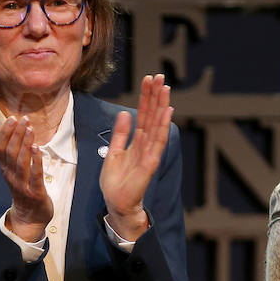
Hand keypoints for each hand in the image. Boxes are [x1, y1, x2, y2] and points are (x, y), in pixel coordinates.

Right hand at [0, 115, 52, 240]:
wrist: (29, 217)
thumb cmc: (21, 187)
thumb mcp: (8, 166)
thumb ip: (0, 145)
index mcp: (4, 168)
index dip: (4, 133)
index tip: (11, 119)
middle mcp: (11, 175)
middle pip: (10, 153)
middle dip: (16, 135)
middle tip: (23, 119)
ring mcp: (22, 184)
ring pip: (21, 162)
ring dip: (25, 144)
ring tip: (30, 129)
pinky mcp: (36, 192)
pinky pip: (35, 175)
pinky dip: (35, 161)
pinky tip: (37, 149)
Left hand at [101, 74, 172, 239]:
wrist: (116, 204)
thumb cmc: (116, 182)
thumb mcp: (113, 152)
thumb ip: (119, 134)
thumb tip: (124, 113)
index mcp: (137, 141)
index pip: (143, 114)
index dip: (146, 97)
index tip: (149, 79)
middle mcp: (146, 144)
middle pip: (152, 115)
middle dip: (155, 96)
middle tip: (159, 76)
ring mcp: (149, 153)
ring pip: (157, 125)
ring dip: (161, 106)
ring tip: (165, 88)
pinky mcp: (149, 163)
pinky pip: (156, 142)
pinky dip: (161, 127)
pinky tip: (166, 113)